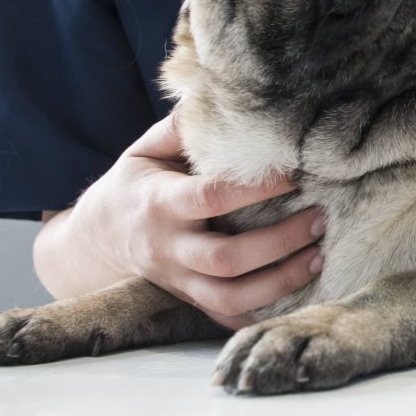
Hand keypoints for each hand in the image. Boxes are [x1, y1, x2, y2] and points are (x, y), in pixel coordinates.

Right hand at [61, 113, 325, 328]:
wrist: (95, 243)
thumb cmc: (134, 186)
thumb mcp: (144, 151)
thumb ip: (181, 128)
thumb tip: (214, 96)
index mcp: (159, 204)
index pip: (211, 198)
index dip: (255, 188)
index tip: (295, 173)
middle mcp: (169, 249)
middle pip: (227, 258)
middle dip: (279, 242)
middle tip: (320, 218)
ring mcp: (179, 282)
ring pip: (230, 297)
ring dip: (281, 282)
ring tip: (320, 256)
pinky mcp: (190, 302)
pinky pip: (228, 319)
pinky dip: (264, 313)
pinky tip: (301, 294)